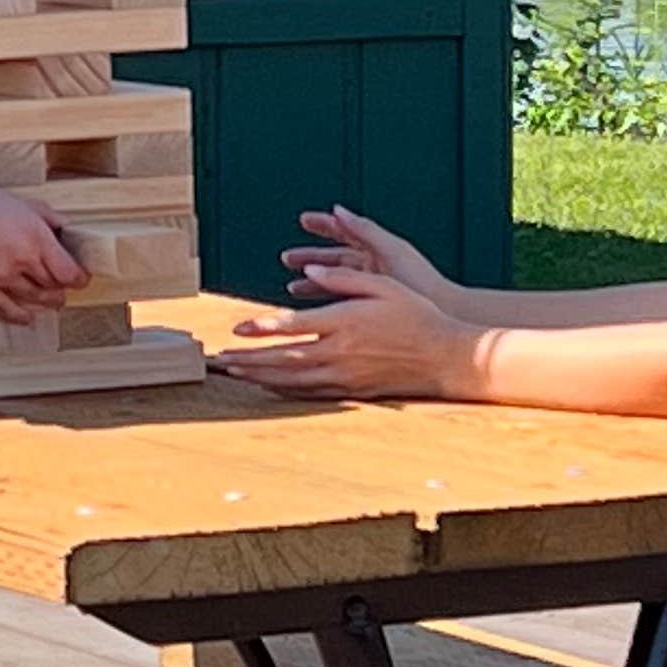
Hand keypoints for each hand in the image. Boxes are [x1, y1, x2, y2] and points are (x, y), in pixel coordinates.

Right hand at [0, 172, 89, 324]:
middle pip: (52, 286)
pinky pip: (5, 308)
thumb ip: (46, 219)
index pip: (68, 271)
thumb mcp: (21, 202)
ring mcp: (1, 277)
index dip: (79, 278)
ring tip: (54, 302)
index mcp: (36, 237)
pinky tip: (26, 318)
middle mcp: (22, 261)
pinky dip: (18, 315)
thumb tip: (63, 231)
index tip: (81, 278)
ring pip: (33, 299)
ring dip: (46, 302)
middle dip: (62, 288)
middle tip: (66, 288)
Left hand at [218, 261, 479, 400]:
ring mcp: (346, 375)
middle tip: (221, 360)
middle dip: (249, 359)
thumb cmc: (417, 315)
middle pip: (284, 358)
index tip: (237, 329)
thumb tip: (312, 273)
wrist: (445, 356)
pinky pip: (310, 392)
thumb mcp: (384, 285)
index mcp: (346, 321)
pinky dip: (284, 390)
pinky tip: (269, 386)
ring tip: (235, 374)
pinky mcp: (353, 390)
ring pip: (293, 379)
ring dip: (260, 377)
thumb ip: (344, 279)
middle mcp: (341, 351)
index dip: (261, 328)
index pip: (293, 326)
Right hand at [277, 202, 458, 307]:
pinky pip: (342, 299)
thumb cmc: (420, 282)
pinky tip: (312, 310)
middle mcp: (375, 266)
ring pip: (336, 280)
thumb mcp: (388, 250)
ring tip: (292, 287)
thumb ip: (363, 229)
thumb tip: (337, 209)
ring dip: (314, 281)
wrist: (444, 314)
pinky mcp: (373, 308)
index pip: (345, 231)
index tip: (303, 219)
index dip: (323, 224)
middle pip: (335, 257)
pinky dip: (326, 301)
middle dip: (310, 256)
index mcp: (378, 248)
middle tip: (287, 258)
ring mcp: (374, 287)